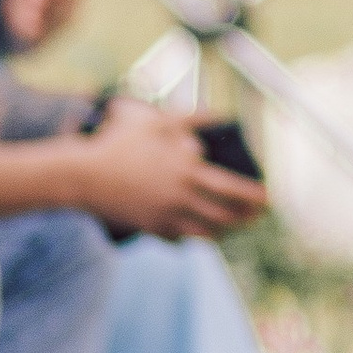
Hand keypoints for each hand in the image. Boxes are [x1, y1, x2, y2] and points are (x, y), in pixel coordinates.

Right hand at [77, 100, 265, 240]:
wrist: (84, 175)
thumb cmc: (121, 142)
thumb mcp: (159, 122)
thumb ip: (194, 118)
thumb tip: (222, 114)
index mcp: (187, 171)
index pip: (232, 190)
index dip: (254, 196)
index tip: (269, 198)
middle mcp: (181, 198)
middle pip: (225, 216)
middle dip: (246, 218)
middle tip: (257, 216)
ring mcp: (165, 216)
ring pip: (205, 232)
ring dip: (225, 230)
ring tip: (234, 225)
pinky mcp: (150, 228)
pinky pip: (180, 238)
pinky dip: (194, 236)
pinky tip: (200, 231)